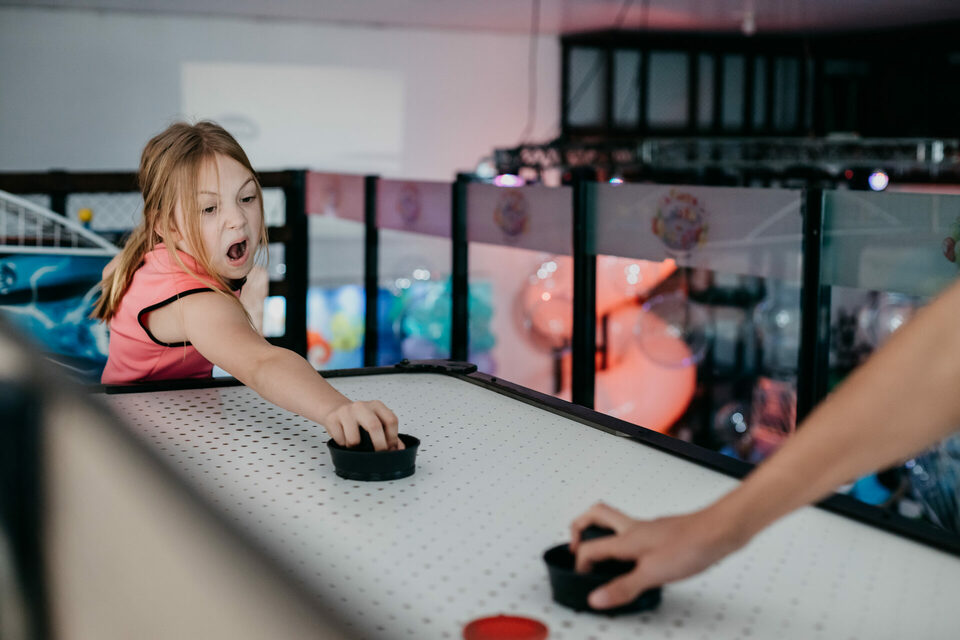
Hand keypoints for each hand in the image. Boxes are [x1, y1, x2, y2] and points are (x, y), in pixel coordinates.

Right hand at [322, 400, 402, 451]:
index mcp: (376, 406)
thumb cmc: (359, 418)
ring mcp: (346, 412)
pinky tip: (345, 439)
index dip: (393, 438)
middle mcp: (362, 406)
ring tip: (356, 444)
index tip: (391, 448)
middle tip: (379, 454)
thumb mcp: (376, 421)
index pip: (391, 420)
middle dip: (379, 445)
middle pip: (374, 426)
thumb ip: (390, 435)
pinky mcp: (332, 419)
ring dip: (356, 448)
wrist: (335, 409)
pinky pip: (341, 442)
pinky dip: (344, 445)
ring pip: (354, 439)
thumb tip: (399, 449)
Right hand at [570, 501, 745, 609]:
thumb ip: (623, 586)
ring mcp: (648, 528)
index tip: (583, 580)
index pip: (589, 547)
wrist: (720, 531)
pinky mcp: (661, 533)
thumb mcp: (653, 573)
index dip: (580, 564)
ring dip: (601, 532)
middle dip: (579, 526)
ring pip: (614, 522)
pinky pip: (633, 532)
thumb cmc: (691, 545)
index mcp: (626, 538)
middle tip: (574, 544)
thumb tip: (596, 597)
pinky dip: (624, 541)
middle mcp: (633, 528)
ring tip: (599, 550)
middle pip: (595, 514)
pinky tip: (635, 558)